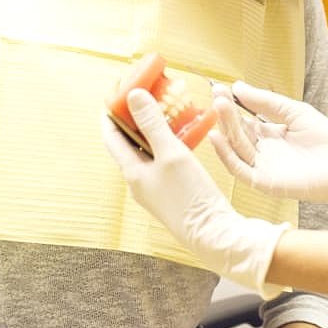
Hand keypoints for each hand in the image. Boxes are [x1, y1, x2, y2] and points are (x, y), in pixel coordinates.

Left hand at [103, 87, 287, 293]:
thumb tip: (132, 95)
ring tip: (166, 110)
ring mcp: (156, 189)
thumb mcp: (171, 154)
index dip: (111, 114)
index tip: (115, 93)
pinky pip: (164, 162)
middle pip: (130, 144)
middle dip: (135, 119)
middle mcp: (139, 182)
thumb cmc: (190, 196)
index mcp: (132, 173)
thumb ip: (152, 124)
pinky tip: (184, 136)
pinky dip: (168, 145)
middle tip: (145, 96)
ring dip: (154, 131)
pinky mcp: (173, 193)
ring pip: (149, 153)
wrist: (215, 235)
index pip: (111, 137)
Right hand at [211, 81, 327, 228]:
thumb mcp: (294, 112)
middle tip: (216, 95)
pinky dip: (226, 155)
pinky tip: (218, 137)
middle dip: (225, 114)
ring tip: (218, 107)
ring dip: (225, 129)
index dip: (231, 105)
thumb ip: (266, 102)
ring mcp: (262, 168)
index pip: (243, 120)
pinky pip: (239, 170)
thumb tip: (236, 86)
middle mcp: (263, 153)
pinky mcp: (264, 183)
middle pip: (237, 132)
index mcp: (270, 136)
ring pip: (236, 148)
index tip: (219, 88)